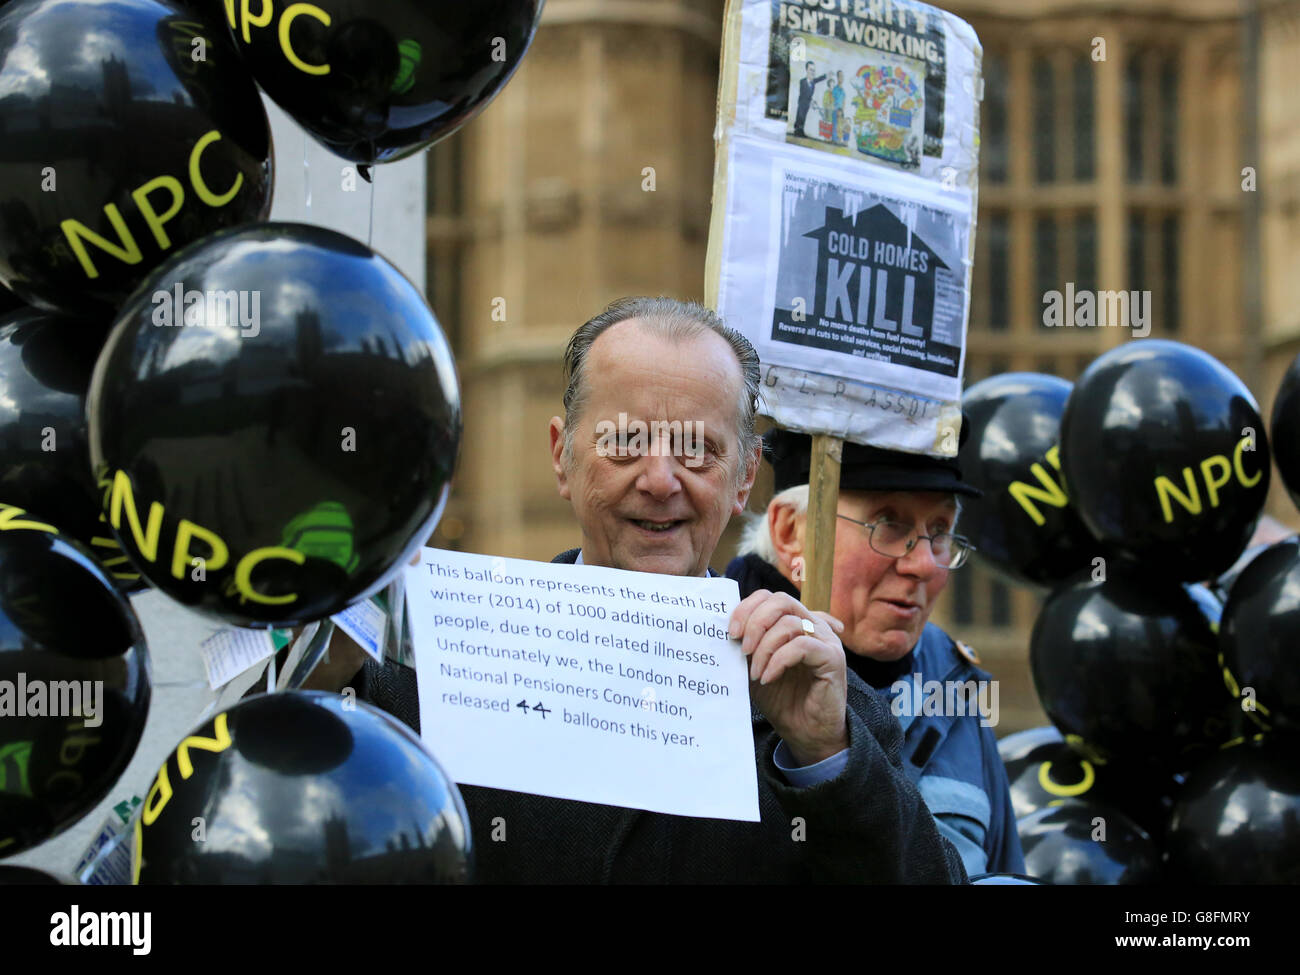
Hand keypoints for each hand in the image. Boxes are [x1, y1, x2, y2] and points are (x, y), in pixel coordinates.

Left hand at [728, 589, 848, 766]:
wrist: (806, 733)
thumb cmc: (782, 699)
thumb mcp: (755, 667)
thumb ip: (745, 646)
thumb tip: (721, 631)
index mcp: (795, 622)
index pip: (769, 597)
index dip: (746, 608)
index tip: (731, 632)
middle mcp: (813, 625)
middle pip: (780, 600)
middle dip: (755, 622)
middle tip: (742, 649)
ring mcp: (825, 640)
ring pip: (790, 623)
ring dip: (765, 648)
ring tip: (756, 673)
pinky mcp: (833, 658)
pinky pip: (802, 646)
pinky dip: (779, 660)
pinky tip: (769, 677)